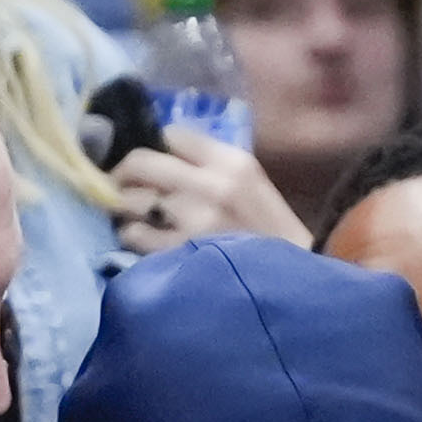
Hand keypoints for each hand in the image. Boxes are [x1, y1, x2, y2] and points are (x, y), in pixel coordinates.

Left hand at [112, 128, 310, 254]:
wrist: (296, 286)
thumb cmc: (274, 236)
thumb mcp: (254, 187)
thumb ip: (211, 166)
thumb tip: (159, 154)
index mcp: (234, 163)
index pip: (172, 135)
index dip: (158, 148)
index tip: (156, 165)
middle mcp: (212, 185)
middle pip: (140, 162)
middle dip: (125, 174)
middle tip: (125, 187)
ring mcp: (195, 220)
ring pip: (131, 199)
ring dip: (129, 208)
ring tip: (143, 218)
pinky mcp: (182, 251)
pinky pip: (134, 234)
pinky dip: (135, 236)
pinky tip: (150, 242)